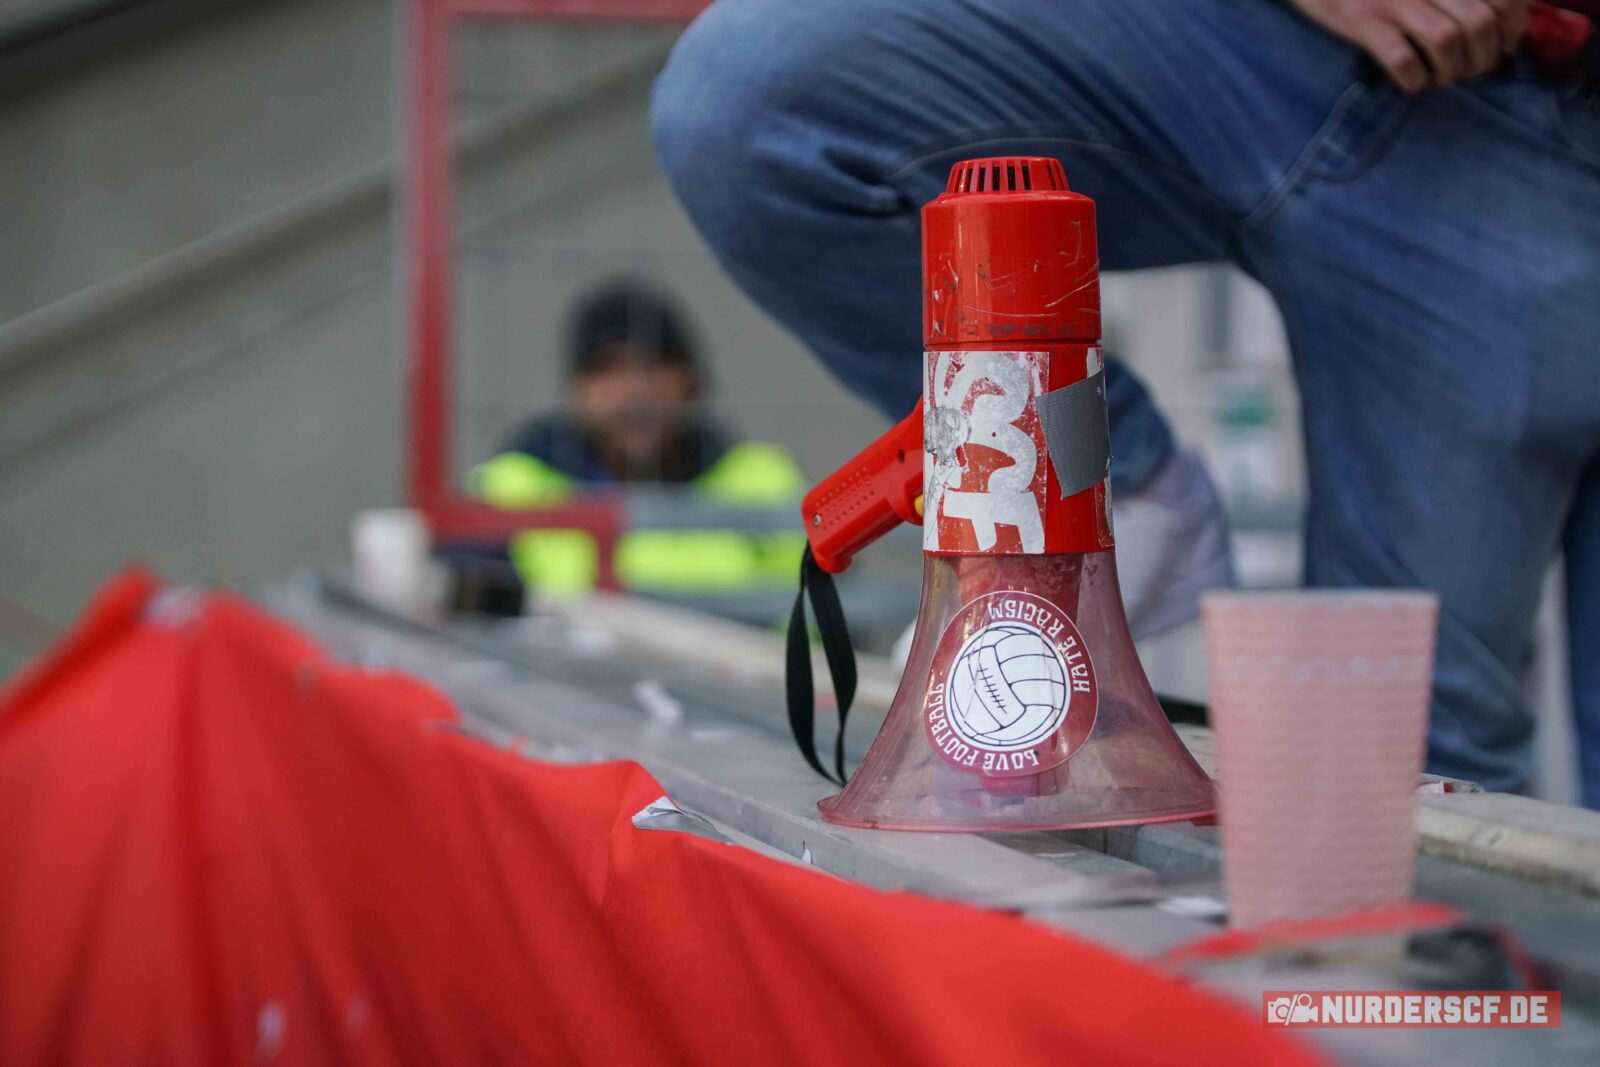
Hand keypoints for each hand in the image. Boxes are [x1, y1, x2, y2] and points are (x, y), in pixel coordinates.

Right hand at [1289, 0, 1529, 91]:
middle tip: (1473, 71)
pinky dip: (1414, 79)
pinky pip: (1402, 59)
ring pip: (1447, 40)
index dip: (1514, 27)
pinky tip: (1412, 83)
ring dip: (1452, 70)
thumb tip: (1502, 26)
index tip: (1506, 45)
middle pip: (1479, 23)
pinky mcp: (1363, 20)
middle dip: (1484, 57)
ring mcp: (1394, 0)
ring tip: (1443, 77)